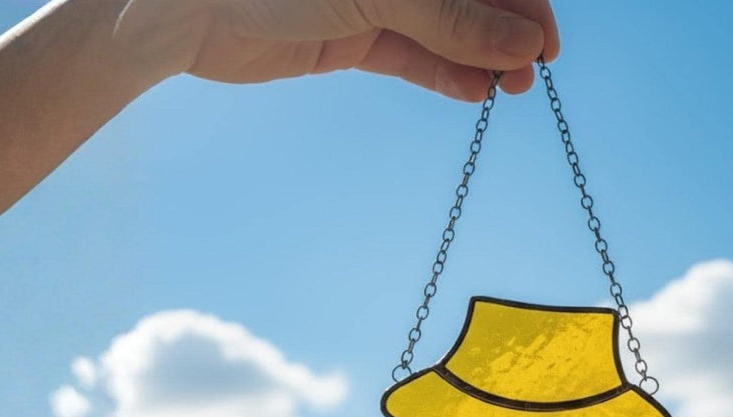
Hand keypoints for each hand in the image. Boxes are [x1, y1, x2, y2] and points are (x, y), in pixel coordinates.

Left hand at [148, 0, 560, 97]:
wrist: (187, 8)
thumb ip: (452, 16)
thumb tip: (522, 42)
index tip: (545, 42)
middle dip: (504, 30)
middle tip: (529, 74)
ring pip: (444, 27)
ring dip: (480, 57)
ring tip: (507, 91)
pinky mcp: (352, 34)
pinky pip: (412, 54)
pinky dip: (444, 74)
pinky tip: (475, 92)